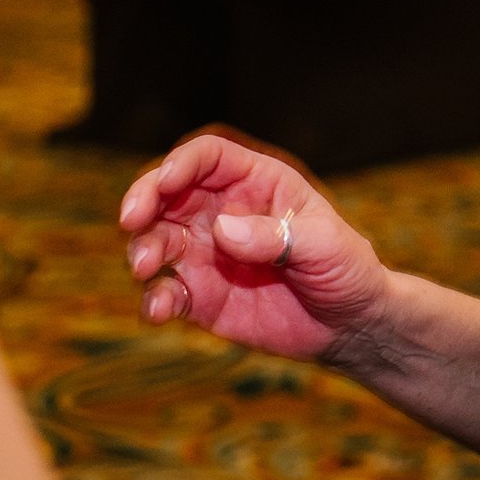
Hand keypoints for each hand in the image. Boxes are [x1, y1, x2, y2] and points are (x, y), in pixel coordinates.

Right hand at [120, 134, 387, 362]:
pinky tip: (158, 312)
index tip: (164, 182)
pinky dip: (154, 300)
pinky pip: (164, 292)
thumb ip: (278, 235)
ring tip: (146, 268)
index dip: (181, 163)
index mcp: (255, 182)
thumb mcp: (327, 245)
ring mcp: (206, 253)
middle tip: (131, 220)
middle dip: (143, 200)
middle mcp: (221, 211)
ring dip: (142, 249)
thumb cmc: (345, 268)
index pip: (207, 158)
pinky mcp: (199, 296)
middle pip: (167, 193)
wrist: (348, 322)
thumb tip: (223, 230)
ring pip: (156, 239)